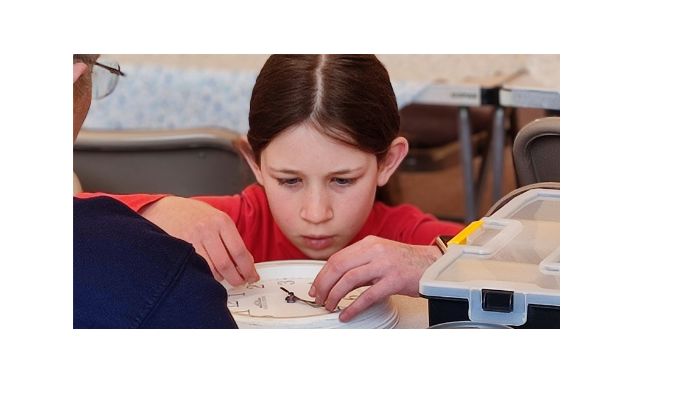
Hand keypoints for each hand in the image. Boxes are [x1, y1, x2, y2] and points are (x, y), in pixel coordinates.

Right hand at [140, 196, 257, 284]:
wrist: (166, 209)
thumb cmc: (194, 215)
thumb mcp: (218, 219)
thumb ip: (232, 238)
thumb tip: (247, 261)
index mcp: (222, 221)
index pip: (240, 252)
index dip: (248, 269)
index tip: (252, 276)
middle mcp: (208, 229)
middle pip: (226, 264)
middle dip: (236, 278)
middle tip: (240, 282)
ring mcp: (192, 238)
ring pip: (212, 269)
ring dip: (220, 278)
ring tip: (223, 276)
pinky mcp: (180, 247)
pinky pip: (197, 268)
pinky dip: (205, 275)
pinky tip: (208, 273)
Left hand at [309, 235, 439, 321]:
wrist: (434, 265)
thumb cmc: (408, 263)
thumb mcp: (380, 255)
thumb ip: (361, 264)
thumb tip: (337, 280)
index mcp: (369, 243)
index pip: (337, 258)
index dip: (322, 274)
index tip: (316, 287)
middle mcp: (375, 251)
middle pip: (339, 267)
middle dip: (324, 285)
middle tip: (319, 298)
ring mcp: (384, 265)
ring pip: (349, 280)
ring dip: (335, 295)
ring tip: (330, 306)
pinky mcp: (394, 280)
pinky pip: (367, 296)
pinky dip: (353, 307)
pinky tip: (346, 314)